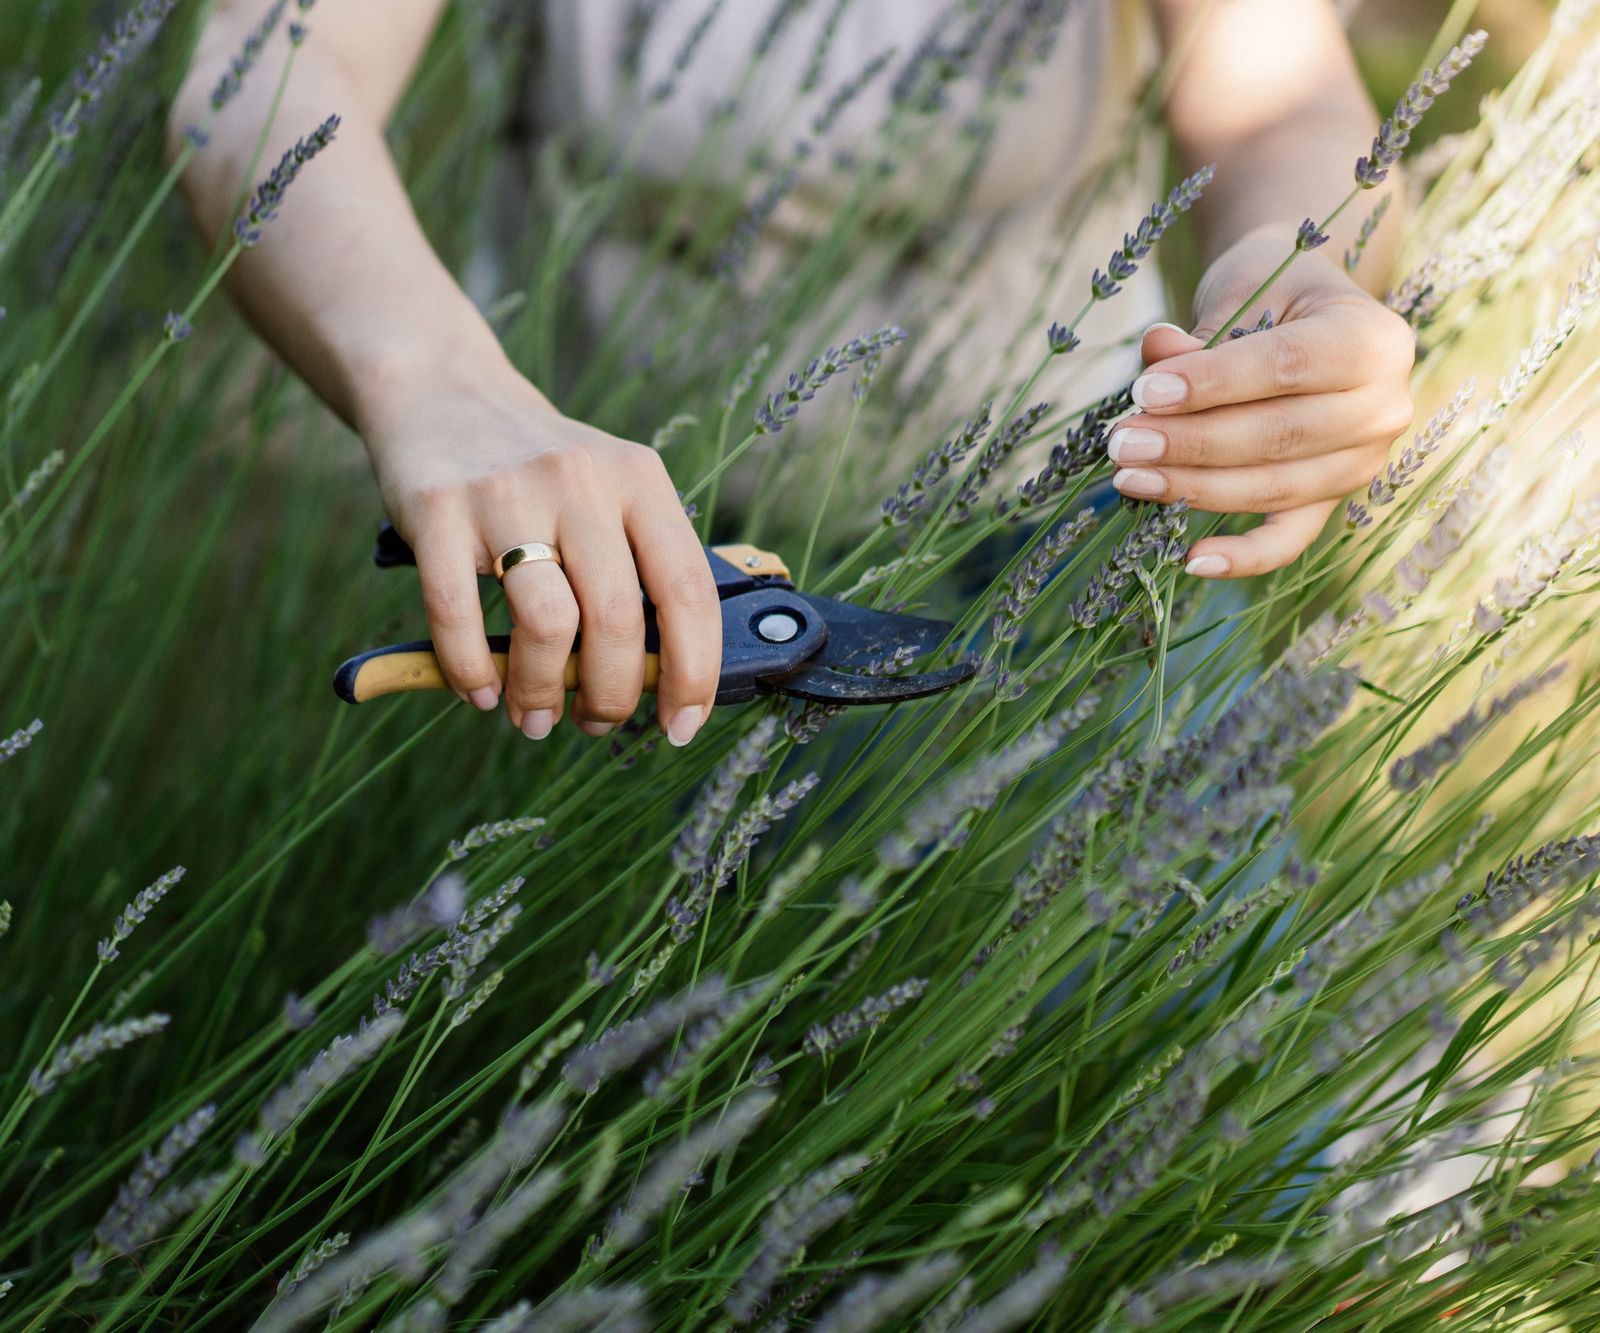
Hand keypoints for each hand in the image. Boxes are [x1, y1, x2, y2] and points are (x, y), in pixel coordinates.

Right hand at [359, 356, 720, 742]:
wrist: (443, 391)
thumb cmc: (542, 472)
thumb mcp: (610, 492)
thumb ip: (639, 569)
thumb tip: (665, 683)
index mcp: (639, 479)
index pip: (687, 590)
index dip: (693, 670)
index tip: (682, 724)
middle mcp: (580, 480)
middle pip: (616, 618)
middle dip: (612, 694)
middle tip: (597, 723)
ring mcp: (506, 492)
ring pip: (547, 624)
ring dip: (543, 692)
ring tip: (535, 717)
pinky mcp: (438, 509)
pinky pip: (458, 615)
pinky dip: (470, 671)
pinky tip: (480, 692)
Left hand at [1106, 224, 1414, 577]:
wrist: (1305, 314)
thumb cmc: (1273, 293)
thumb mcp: (1244, 290)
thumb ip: (1203, 330)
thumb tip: (1155, 356)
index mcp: (1375, 340)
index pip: (1287, 366)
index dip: (1214, 382)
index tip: (1146, 391)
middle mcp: (1384, 407)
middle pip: (1278, 435)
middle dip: (1191, 443)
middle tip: (1120, 441)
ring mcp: (1363, 462)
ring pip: (1273, 488)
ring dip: (1194, 488)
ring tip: (1128, 476)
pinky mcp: (1332, 501)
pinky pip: (1288, 539)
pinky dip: (1243, 557)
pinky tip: (1191, 561)